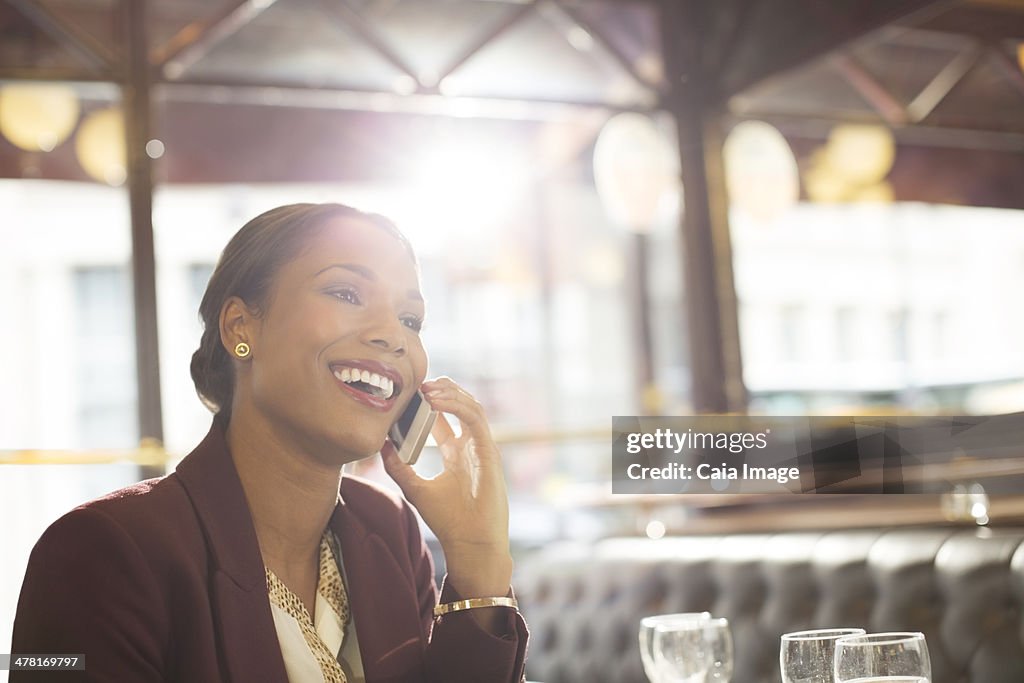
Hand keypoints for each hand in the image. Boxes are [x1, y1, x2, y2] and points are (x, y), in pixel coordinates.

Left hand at [381, 377, 512, 597]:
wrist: (470, 542)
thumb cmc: (449, 521)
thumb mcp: (415, 489)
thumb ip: (399, 466)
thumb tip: (381, 444)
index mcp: (457, 454)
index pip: (444, 418)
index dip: (429, 402)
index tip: (409, 394)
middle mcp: (470, 446)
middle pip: (460, 406)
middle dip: (441, 390)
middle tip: (418, 384)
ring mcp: (481, 447)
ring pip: (471, 405)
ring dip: (449, 393)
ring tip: (426, 388)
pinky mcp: (489, 450)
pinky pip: (475, 418)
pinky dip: (457, 405)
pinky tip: (436, 401)